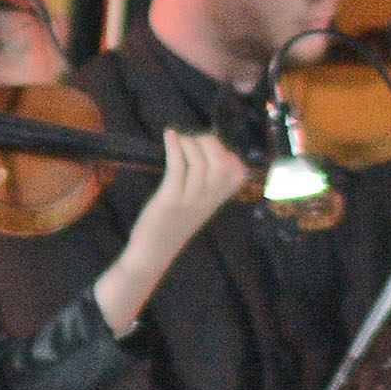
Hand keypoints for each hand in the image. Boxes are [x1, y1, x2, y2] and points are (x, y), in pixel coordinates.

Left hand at [132, 129, 253, 251]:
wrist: (152, 255)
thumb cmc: (171, 227)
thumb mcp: (195, 208)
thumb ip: (204, 187)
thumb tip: (202, 155)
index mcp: (216, 201)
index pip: (238, 174)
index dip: (228, 154)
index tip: (210, 150)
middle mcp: (207, 200)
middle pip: (221, 164)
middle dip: (209, 143)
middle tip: (192, 140)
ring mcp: (189, 201)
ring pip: (200, 164)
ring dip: (190, 143)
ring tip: (179, 139)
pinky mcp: (169, 201)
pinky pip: (177, 168)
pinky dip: (174, 147)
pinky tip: (169, 135)